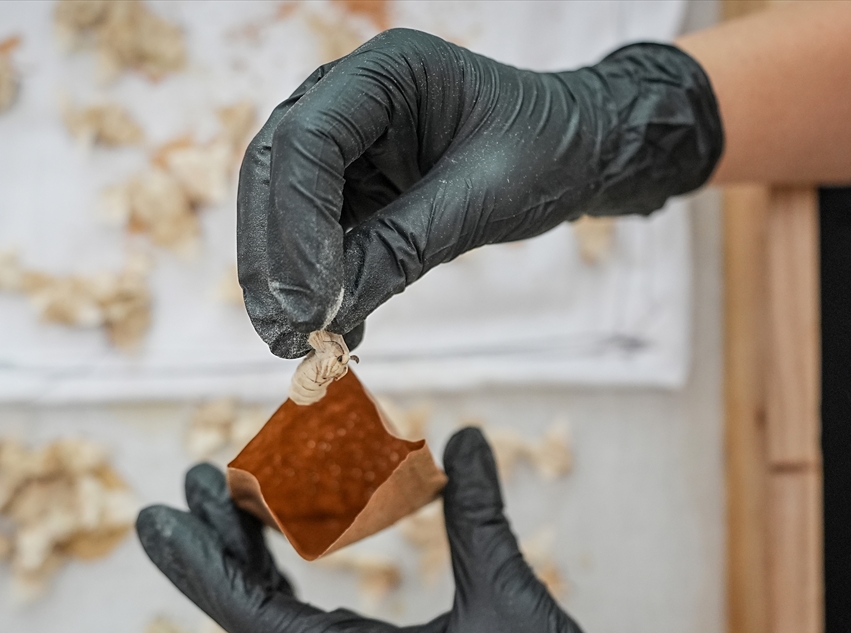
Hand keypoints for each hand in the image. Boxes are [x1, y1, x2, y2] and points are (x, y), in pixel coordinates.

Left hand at [137, 428, 699, 632]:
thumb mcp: (512, 601)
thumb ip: (480, 519)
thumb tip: (464, 438)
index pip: (254, 618)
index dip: (202, 565)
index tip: (160, 516)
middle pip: (254, 614)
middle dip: (218, 546)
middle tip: (194, 479)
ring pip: (278, 623)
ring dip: (249, 562)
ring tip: (230, 500)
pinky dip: (286, 585)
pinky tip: (281, 550)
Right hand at [236, 30, 722, 357]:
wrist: (575, 149)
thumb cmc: (545, 151)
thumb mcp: (481, 199)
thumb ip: (402, 248)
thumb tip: (332, 314)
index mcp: (384, 71)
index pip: (308, 142)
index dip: (297, 226)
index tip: (311, 302)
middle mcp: (348, 95)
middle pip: (276, 173)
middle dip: (275, 260)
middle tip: (286, 333)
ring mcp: (343, 140)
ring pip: (280, 208)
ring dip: (283, 280)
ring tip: (298, 344)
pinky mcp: (348, 183)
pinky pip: (313, 235)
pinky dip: (316, 284)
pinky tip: (331, 330)